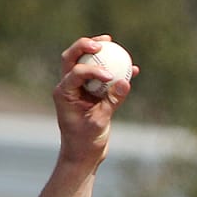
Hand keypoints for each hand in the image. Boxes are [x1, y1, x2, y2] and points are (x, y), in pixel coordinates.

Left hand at [54, 35, 139, 165]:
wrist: (83, 153)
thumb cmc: (85, 141)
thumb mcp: (100, 122)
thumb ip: (112, 101)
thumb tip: (125, 81)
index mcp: (64, 93)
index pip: (76, 73)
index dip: (93, 70)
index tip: (109, 76)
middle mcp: (68, 87)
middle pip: (71, 58)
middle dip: (84, 46)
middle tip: (103, 43)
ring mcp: (78, 89)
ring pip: (84, 63)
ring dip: (96, 51)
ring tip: (111, 42)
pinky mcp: (90, 93)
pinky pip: (101, 77)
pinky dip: (113, 71)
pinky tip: (132, 70)